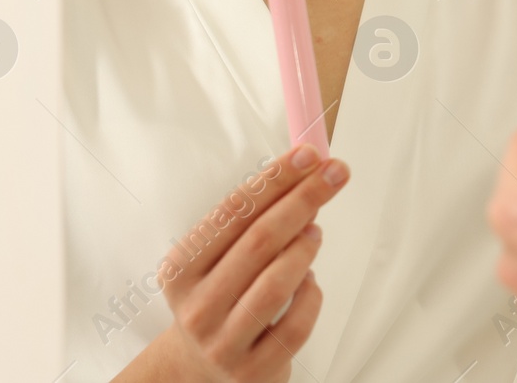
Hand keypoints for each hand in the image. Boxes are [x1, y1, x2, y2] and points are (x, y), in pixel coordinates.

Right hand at [151, 144, 349, 382]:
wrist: (197, 368)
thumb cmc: (217, 297)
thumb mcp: (215, 259)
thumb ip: (251, 220)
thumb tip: (306, 172)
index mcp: (181, 269)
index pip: (233, 212)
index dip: (275, 179)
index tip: (309, 155)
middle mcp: (197, 307)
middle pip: (259, 241)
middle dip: (303, 199)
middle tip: (335, 173)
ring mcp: (223, 343)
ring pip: (277, 283)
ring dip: (306, 247)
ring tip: (315, 230)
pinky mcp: (252, 371)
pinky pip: (296, 324)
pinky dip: (311, 294)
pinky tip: (309, 280)